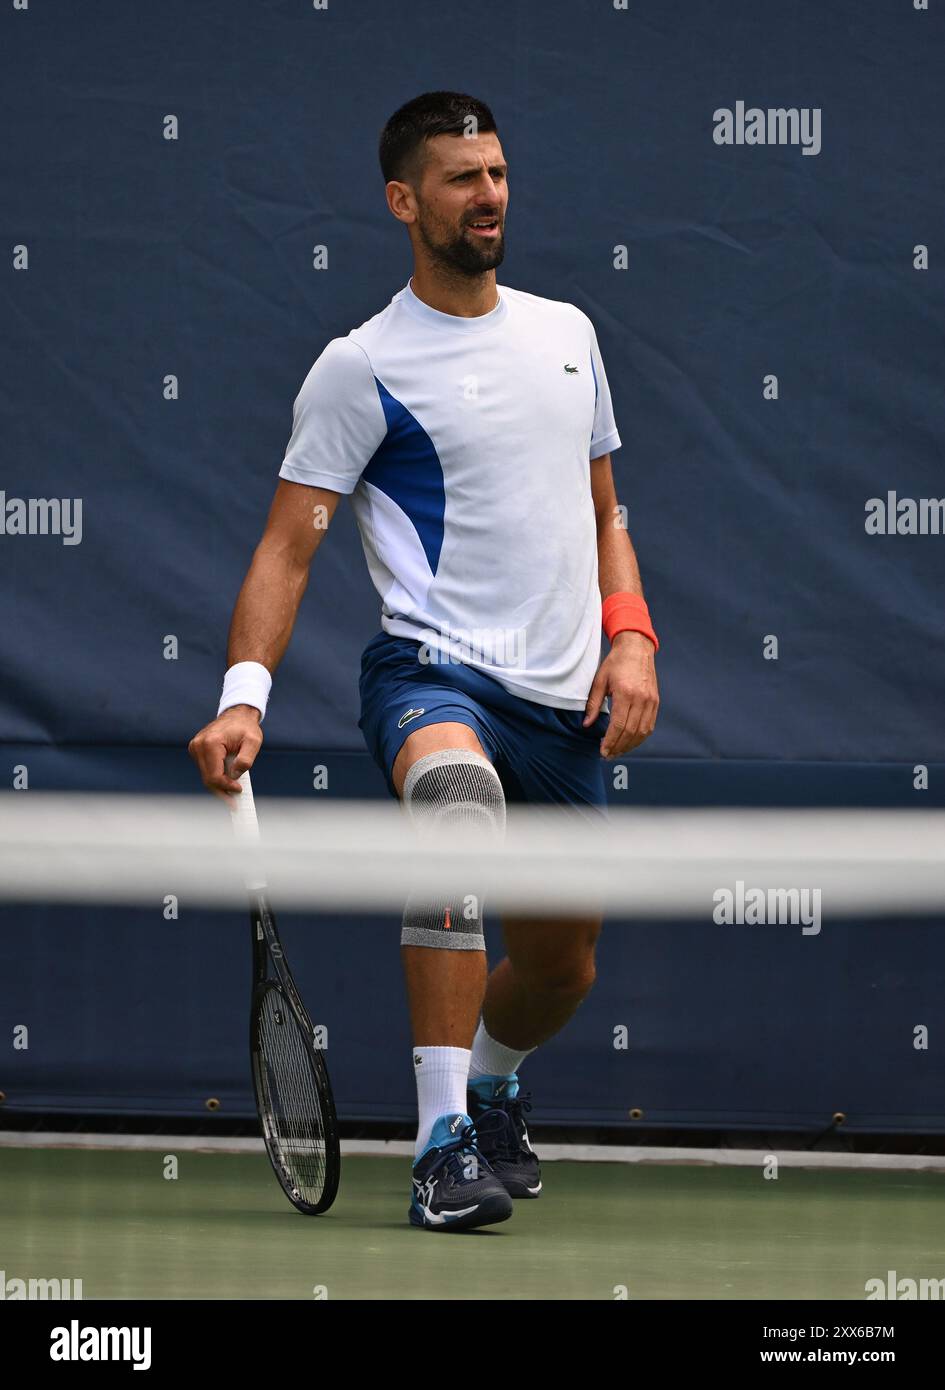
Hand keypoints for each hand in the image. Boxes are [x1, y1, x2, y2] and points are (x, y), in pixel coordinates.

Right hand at [188, 705, 262, 797]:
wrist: (237, 714)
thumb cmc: (246, 728)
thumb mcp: (253, 741)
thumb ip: (245, 759)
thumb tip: (234, 776)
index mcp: (210, 743)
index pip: (214, 775)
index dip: (226, 787)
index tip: (239, 791)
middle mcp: (198, 745)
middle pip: (207, 779)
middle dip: (222, 792)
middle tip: (234, 805)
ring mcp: (195, 748)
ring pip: (205, 776)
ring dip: (219, 786)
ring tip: (233, 794)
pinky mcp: (196, 750)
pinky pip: (205, 770)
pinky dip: (216, 778)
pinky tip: (227, 783)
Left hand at [583, 630, 658, 758]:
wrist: (637, 648)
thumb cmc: (616, 663)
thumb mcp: (599, 680)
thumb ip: (593, 704)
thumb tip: (587, 724)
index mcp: (625, 693)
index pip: (618, 725)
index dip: (610, 741)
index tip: (602, 751)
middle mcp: (641, 699)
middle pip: (631, 731)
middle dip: (619, 747)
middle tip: (607, 755)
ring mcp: (651, 701)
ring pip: (642, 732)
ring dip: (630, 745)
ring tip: (617, 751)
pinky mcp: (655, 702)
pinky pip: (649, 725)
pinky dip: (640, 737)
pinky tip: (630, 742)